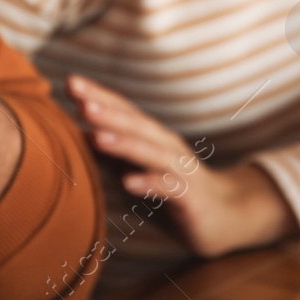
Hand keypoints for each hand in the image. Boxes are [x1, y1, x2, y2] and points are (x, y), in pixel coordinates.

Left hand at [68, 75, 298, 257]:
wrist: (228, 217)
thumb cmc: (175, 193)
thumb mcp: (139, 171)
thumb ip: (113, 155)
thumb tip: (78, 135)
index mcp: (151, 138)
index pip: (123, 111)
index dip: (99, 96)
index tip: (71, 81)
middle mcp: (166, 146)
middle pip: (134, 124)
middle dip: (107, 110)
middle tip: (79, 96)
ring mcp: (179, 170)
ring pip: (150, 152)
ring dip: (123, 143)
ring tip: (96, 136)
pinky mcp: (190, 197)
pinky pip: (168, 189)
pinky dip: (149, 183)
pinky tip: (128, 183)